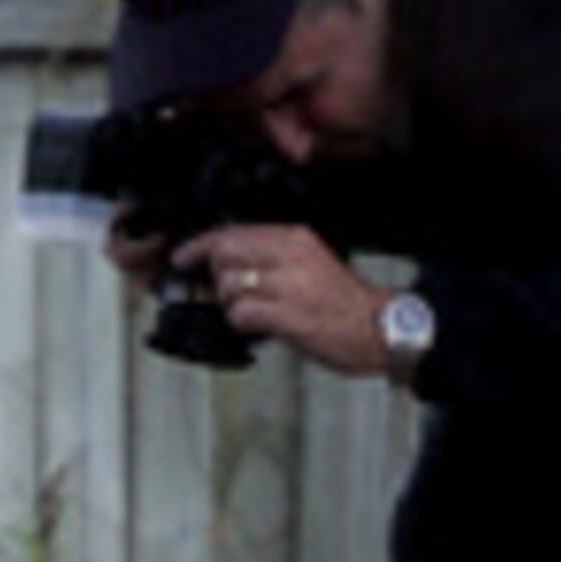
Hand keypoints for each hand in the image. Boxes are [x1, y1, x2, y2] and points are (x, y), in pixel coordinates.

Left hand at [173, 224, 389, 374]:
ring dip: (230, 303)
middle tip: (225, 293)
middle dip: (215, 276)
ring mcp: (290, 286)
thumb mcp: (310, 262)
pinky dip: (240, 323)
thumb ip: (271, 257)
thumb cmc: (344, 303)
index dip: (200, 245)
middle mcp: (291, 256)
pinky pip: (241, 314)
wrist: (378, 329)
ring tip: (253, 312)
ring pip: (229, 285)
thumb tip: (226, 263)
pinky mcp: (289, 316)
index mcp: (295, 238)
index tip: (183, 256)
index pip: (234, 231)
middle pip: (224, 254)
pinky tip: (257, 327)